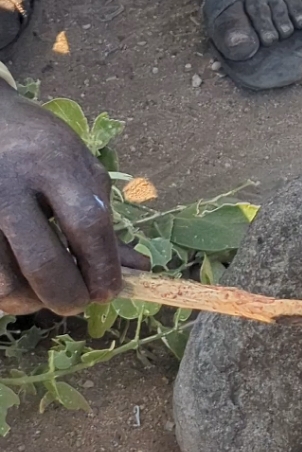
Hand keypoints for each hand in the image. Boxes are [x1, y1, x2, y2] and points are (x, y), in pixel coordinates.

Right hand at [0, 87, 120, 314]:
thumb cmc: (40, 149)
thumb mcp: (80, 170)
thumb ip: (103, 221)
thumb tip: (138, 272)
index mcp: (53, 163)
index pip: (87, 225)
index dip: (102, 267)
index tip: (109, 291)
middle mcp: (9, 185)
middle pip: (43, 262)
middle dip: (68, 295)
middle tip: (78, 302)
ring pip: (5, 283)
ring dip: (31, 301)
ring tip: (44, 293)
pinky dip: (6, 293)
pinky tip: (18, 282)